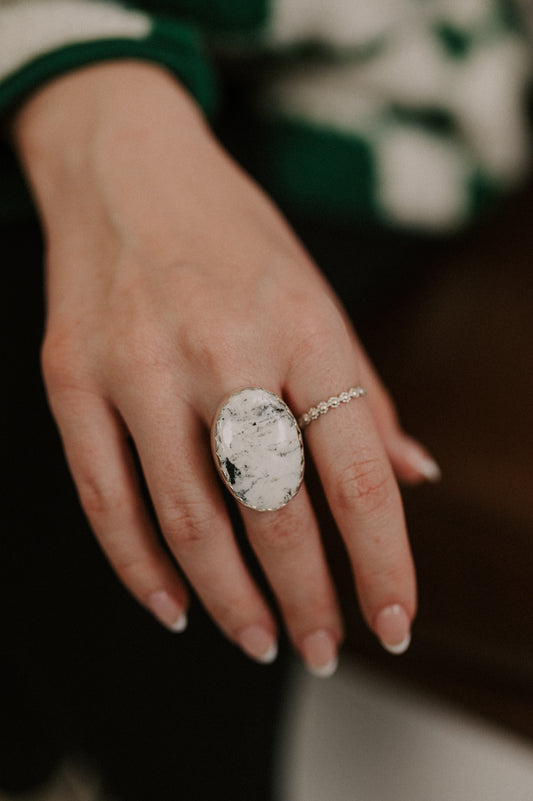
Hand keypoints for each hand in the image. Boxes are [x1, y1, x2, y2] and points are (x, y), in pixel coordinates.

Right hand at [13, 61, 437, 674]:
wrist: (124, 167)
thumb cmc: (234, 236)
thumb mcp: (317, 296)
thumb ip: (365, 392)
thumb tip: (412, 475)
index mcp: (303, 327)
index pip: (356, 473)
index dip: (381, 563)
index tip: (393, 623)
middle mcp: (223, 349)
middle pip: (273, 509)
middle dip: (306, 598)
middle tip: (319, 647)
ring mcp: (139, 365)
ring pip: (187, 519)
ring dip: (228, 599)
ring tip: (258, 638)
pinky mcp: (73, 378)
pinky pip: (105, 498)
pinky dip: (139, 567)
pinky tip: (171, 604)